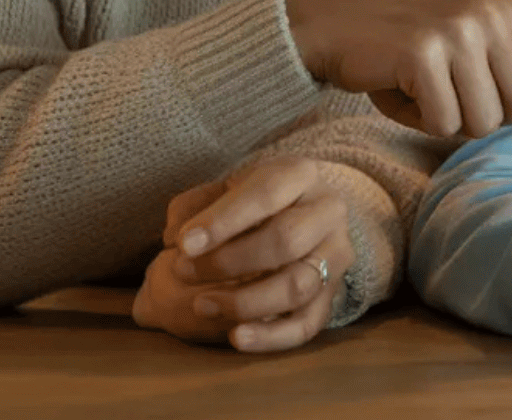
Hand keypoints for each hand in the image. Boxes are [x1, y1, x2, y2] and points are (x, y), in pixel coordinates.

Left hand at [131, 156, 352, 352]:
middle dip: (229, 261)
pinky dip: (272, 337)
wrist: (301, 215)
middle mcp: (327, 212)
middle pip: (286, 240)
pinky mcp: (332, 294)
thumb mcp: (228, 187)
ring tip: (201, 305)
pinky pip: (307, 324)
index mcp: (300, 174)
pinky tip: (236, 337)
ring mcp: (335, 256)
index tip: (183, 244)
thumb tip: (177, 235)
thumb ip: (196, 204)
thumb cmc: (254, 201)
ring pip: (298, 286)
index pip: (266, 194)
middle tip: (182, 271)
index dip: (223, 220)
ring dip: (245, 301)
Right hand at [285, 0, 511, 138]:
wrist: (331, 23)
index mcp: (510, 6)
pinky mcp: (424, 54)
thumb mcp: (466, 34)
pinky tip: (400, 91)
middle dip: (487, 115)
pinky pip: (447, 124)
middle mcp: (493, 13)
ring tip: (422, 86)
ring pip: (486, 122)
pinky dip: (421, 122)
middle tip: (447, 87)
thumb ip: (510, 54)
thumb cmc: (402, 40)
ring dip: (452, 122)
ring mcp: (459, 31)